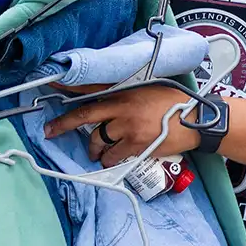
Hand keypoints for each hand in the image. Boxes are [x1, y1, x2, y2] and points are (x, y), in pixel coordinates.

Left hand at [44, 85, 206, 166]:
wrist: (195, 121)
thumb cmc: (175, 104)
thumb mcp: (149, 90)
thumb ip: (127, 95)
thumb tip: (107, 103)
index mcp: (126, 91)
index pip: (91, 87)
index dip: (69, 87)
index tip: (52, 85)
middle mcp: (123, 108)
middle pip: (85, 116)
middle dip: (63, 125)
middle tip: (50, 131)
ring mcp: (128, 127)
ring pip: (97, 140)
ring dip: (94, 148)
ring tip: (96, 152)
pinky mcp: (135, 145)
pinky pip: (112, 155)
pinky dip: (108, 159)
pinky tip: (110, 160)